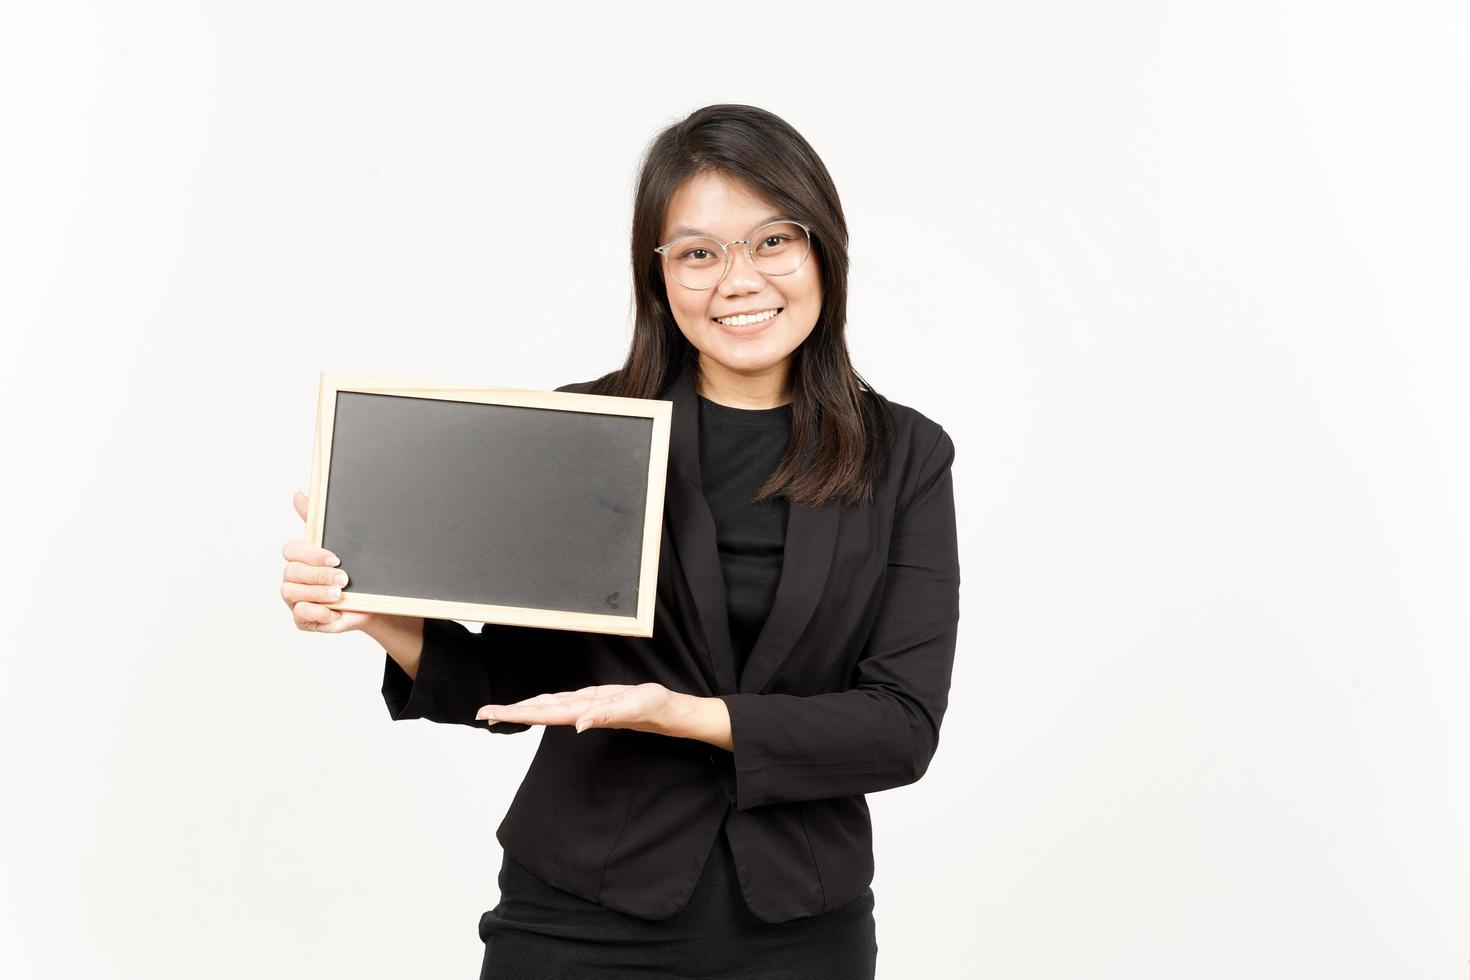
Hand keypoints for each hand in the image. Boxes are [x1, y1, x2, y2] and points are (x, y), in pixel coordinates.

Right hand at [280, 489, 376, 633]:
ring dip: (318, 593)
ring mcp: (296, 599)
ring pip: (292, 593)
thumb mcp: (342, 543)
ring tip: (339, 595)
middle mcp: (294, 578)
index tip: (336, 558)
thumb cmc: (355, 571)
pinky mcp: (304, 619)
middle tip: (343, 578)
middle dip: (319, 575)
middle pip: (291, 572)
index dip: (311, 554)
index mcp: (301, 558)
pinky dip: (318, 613)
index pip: (291, 550)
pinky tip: (334, 612)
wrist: (375, 602)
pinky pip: (300, 615)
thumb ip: (317, 521)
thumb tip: (298, 495)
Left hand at [476, 683, 680, 734]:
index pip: (541, 712)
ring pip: (548, 705)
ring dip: (524, 707)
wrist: (669, 712)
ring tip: (500, 710)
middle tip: (482, 713)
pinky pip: (562, 700)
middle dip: (510, 712)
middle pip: (539, 710)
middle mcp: (579, 710)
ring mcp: (585, 705)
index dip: (515, 713)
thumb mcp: (632, 708)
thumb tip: (578, 725)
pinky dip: (545, 701)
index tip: (491, 715)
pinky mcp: (592, 699)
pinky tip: (535, 704)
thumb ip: (605, 716)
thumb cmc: (654, 709)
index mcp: (583, 712)